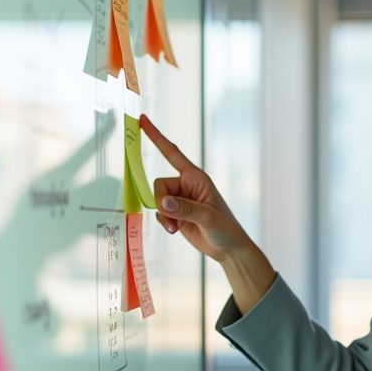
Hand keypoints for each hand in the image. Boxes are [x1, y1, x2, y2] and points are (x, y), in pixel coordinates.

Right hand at [140, 115, 274, 312]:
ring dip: (164, 215)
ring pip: (157, 200)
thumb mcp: (208, 216)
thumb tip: (163, 203)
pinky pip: (159, 212)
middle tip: (171, 217)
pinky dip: (164, 222)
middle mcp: (186, 185)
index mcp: (195, 177)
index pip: (172, 153)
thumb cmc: (226, 228)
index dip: (156, 137)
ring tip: (176, 227)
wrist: (228, 249)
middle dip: (161, 201)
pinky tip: (175, 230)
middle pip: (159, 184)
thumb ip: (184, 209)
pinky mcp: (175, 214)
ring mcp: (180, 200)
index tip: (142, 121)